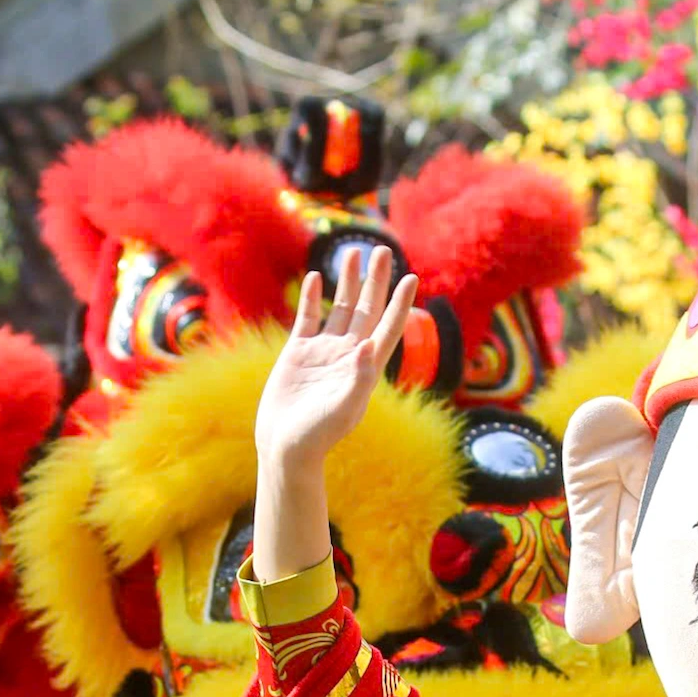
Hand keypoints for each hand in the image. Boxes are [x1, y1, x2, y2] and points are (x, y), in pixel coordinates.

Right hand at [250, 246, 416, 580]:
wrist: (285, 447)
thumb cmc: (318, 435)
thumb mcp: (343, 409)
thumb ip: (358, 379)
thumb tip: (367, 346)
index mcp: (365, 367)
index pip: (388, 327)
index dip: (400, 303)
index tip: (411, 277)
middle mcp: (347, 355)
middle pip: (366, 310)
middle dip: (375, 281)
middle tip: (382, 249)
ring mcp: (323, 352)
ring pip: (339, 309)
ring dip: (347, 283)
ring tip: (352, 254)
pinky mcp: (298, 353)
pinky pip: (308, 319)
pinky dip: (313, 298)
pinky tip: (317, 277)